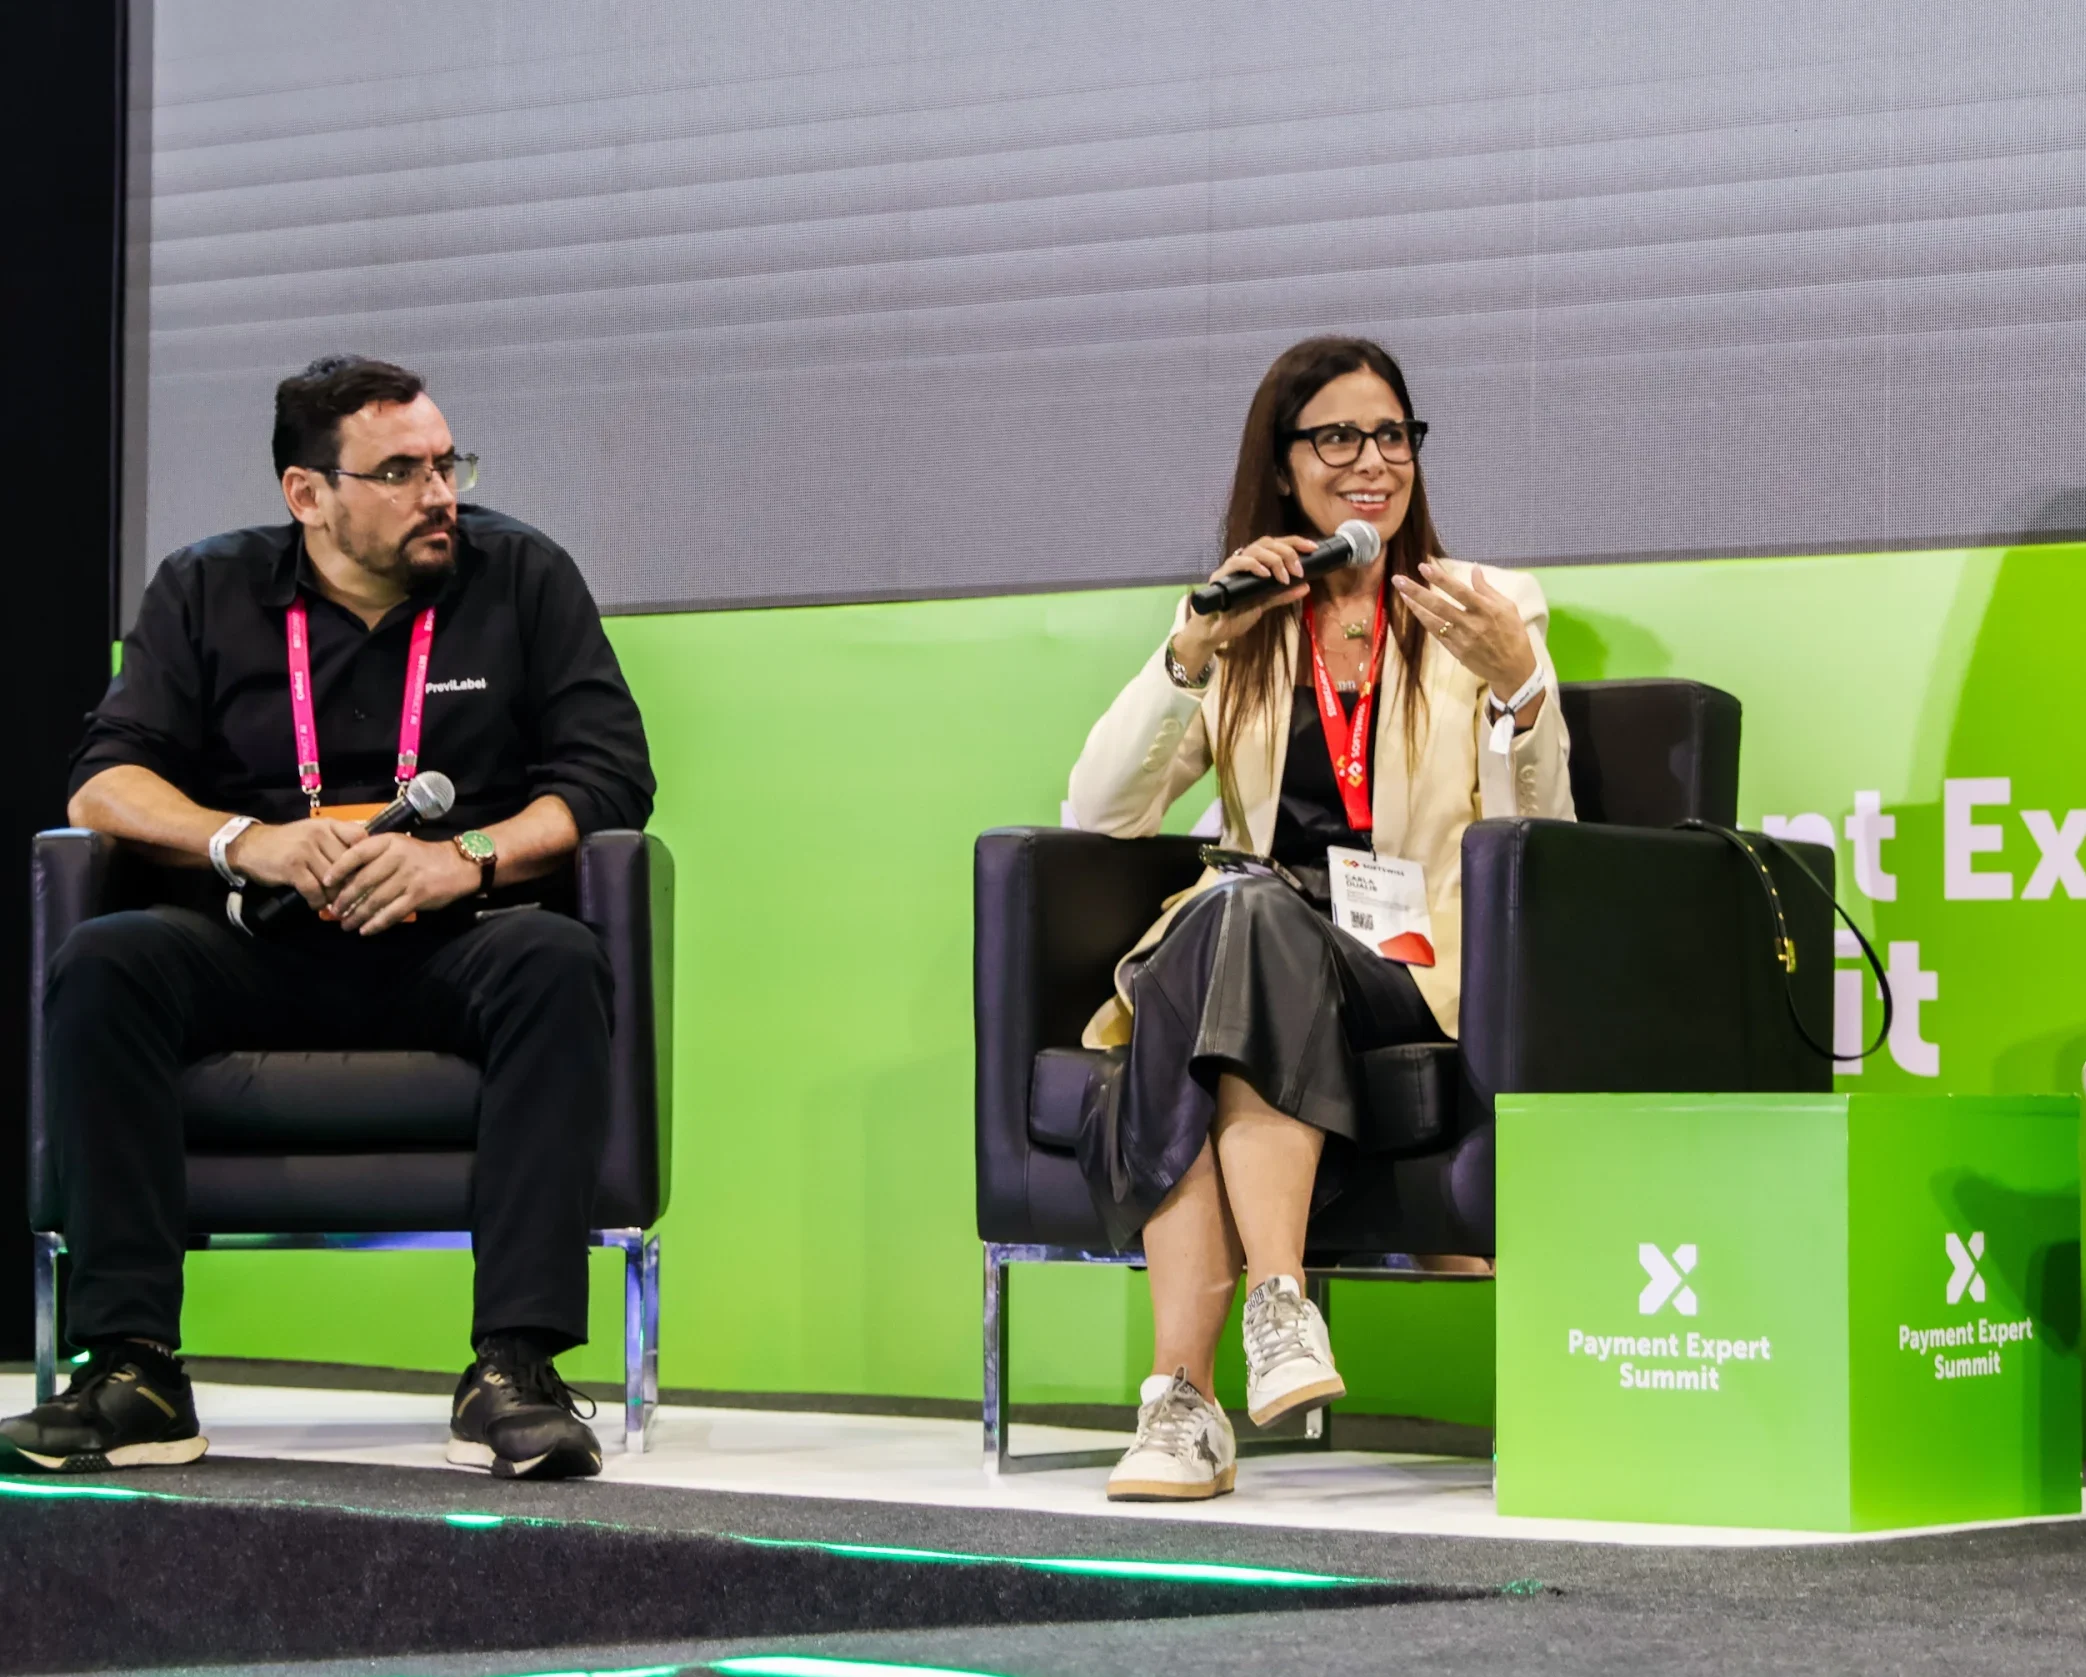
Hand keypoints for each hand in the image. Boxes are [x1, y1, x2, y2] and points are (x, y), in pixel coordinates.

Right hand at [225, 818, 368, 911]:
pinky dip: (317, 901)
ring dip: (333, 896)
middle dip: (349, 884)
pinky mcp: (293, 867)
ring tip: (332, 904)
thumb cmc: (288, 842)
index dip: (365, 858)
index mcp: (328, 825)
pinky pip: (314, 889)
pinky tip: (316, 904)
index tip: (364, 873)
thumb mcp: (314, 831)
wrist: (250, 845)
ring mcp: (305, 850)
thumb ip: (337, 840)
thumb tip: (364, 863)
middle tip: (349, 897)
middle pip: (348, 864)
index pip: (360, 838)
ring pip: (333, 880)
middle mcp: (319, 834)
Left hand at [322, 833, 479, 935]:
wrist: (458, 864)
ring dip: (357, 915)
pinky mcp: (418, 895)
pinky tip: (366, 930)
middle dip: (345, 899)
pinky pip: (392, 913)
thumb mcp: (398, 846)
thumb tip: (345, 878)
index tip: (325, 882)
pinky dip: (376, 924)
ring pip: (375, 900)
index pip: (357, 853)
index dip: (339, 868)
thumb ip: (375, 857)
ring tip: (346, 924)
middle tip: (334, 911)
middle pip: (363, 881)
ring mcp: (408, 877)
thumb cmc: (422, 857)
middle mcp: (398, 858)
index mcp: (389, 843)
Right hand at [1172, 536, 1316, 671]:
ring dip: (1274, 559)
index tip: (1312, 548)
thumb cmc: (1236, 615)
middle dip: (1287, 552)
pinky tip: (1266, 575)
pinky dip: (1253, 565)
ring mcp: (1231, 567)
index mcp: (1255, 563)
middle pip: (1267, 542)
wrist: (1214, 632)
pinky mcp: (1221, 577)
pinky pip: (1237, 563)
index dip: (1295, 542)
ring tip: (1284, 576)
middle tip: (1298, 570)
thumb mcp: (1264, 603)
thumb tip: (1306, 586)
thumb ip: (1282, 594)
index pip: (1276, 544)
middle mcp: (1243, 560)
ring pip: (1254, 549)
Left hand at [1392, 562, 1537, 696]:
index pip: (1459, 591)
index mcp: (1486, 610)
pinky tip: (1414, 609)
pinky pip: (1435, 633)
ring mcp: (1461, 639)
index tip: (1423, 567)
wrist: (1512, 669)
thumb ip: (1487, 589)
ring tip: (1400, 592)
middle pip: (1439, 605)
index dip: (1440, 579)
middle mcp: (1471, 624)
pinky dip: (1424, 620)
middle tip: (1397, 579)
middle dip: (1417, 591)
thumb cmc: (1513, 634)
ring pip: (1432, 621)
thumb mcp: (1508, 607)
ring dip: (1415, 606)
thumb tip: (1474, 568)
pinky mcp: (1455, 651)